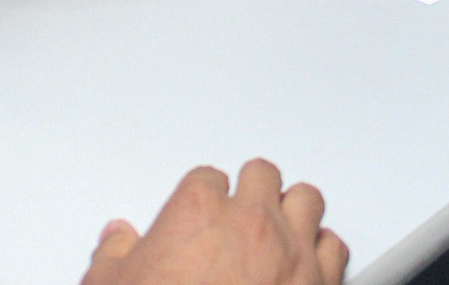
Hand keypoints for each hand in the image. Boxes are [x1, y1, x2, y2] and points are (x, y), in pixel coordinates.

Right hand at [83, 160, 347, 284]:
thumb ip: (114, 254)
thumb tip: (116, 238)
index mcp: (199, 211)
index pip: (206, 178)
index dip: (203, 196)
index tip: (198, 211)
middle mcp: (251, 222)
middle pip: (262, 176)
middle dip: (252, 191)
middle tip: (241, 210)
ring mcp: (290, 250)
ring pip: (306, 200)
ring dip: (293, 211)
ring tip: (280, 225)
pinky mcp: (321, 283)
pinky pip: (334, 247)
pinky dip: (322, 251)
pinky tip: (310, 259)